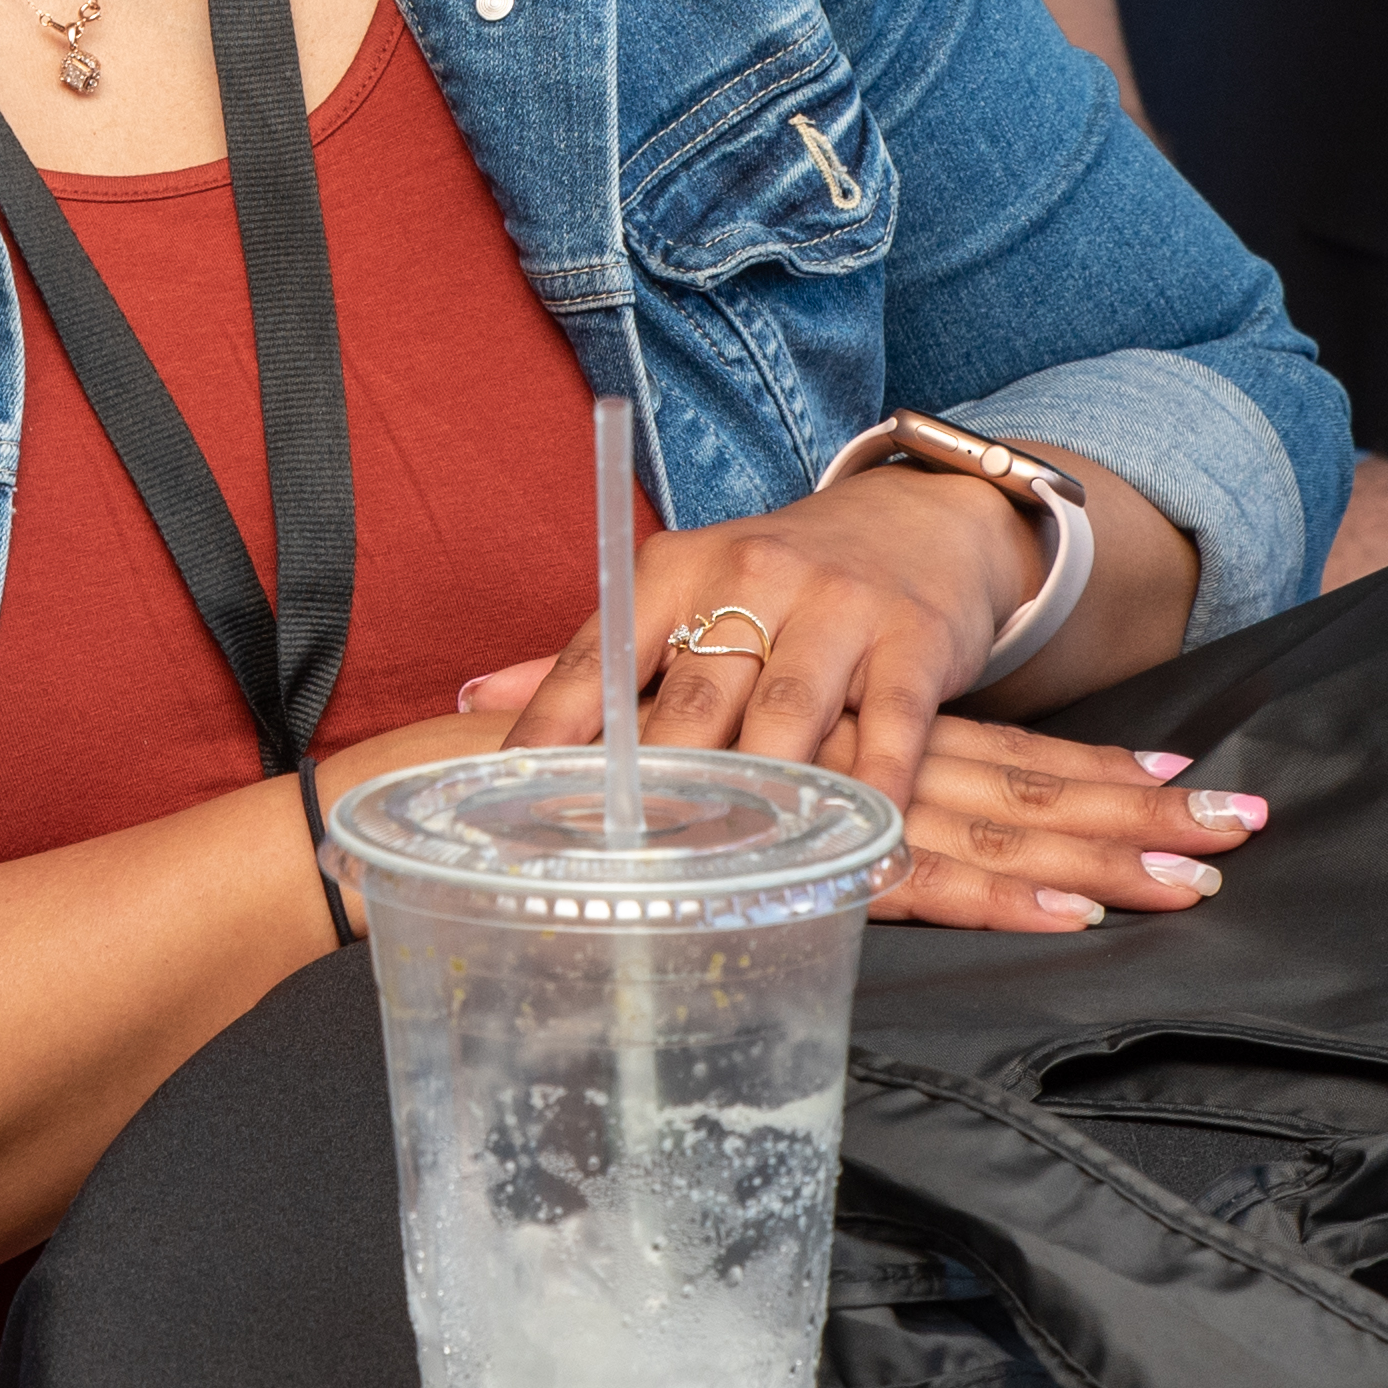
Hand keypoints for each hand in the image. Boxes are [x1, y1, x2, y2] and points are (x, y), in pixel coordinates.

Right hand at [451, 662, 1270, 932]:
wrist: (450, 790)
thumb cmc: (554, 801)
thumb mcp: (670, 793)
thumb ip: (741, 804)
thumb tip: (813, 839)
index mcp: (828, 739)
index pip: (980, 753)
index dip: (1083, 766)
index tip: (1182, 774)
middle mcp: (835, 756)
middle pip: (1008, 779)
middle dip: (1128, 806)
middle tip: (1244, 826)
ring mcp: (809, 801)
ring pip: (977, 821)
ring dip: (1095, 848)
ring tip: (1200, 873)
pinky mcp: (777, 853)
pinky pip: (903, 874)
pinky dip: (991, 889)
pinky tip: (1069, 910)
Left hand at [487, 468, 1040, 817]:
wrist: (916, 518)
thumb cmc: (778, 578)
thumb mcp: (682, 591)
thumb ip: (592, 655)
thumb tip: (471, 704)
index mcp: (675, 570)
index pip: (599, 659)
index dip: (552, 733)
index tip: (512, 797)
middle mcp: (751, 577)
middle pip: (691, 700)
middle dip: (652, 785)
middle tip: (615, 863)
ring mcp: (836, 607)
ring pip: (784, 715)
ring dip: (756, 795)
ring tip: (721, 868)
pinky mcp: (912, 639)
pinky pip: (889, 723)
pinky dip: (873, 785)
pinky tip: (857, 838)